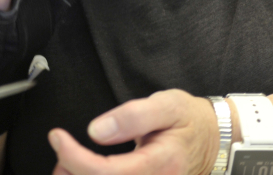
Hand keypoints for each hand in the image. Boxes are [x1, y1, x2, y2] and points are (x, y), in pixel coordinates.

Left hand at [48, 89, 218, 174]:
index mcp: (161, 165)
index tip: (57, 137)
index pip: (108, 172)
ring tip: (66, 162)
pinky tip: (81, 171)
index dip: (76, 158)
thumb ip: (131, 117)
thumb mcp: (166, 105)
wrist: (215, 139)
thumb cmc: (189, 119)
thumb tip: (96, 131)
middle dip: (72, 173)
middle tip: (60, 151)